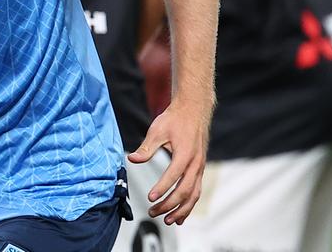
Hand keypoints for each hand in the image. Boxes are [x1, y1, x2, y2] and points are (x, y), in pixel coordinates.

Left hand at [127, 100, 208, 224]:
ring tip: (167, 220)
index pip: (173, 175)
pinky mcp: (199, 169)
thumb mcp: (157, 130)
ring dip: (181, 210)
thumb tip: (132, 159)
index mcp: (185, 153)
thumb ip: (146, 147)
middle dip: (169, 204)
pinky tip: (179, 215)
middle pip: (185, 190)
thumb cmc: (174, 119)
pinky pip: (196, 191)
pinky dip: (189, 205)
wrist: (193, 110)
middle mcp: (195, 163)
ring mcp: (199, 168)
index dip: (162, 188)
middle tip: (153, 212)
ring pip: (194, 195)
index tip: (150, 197)